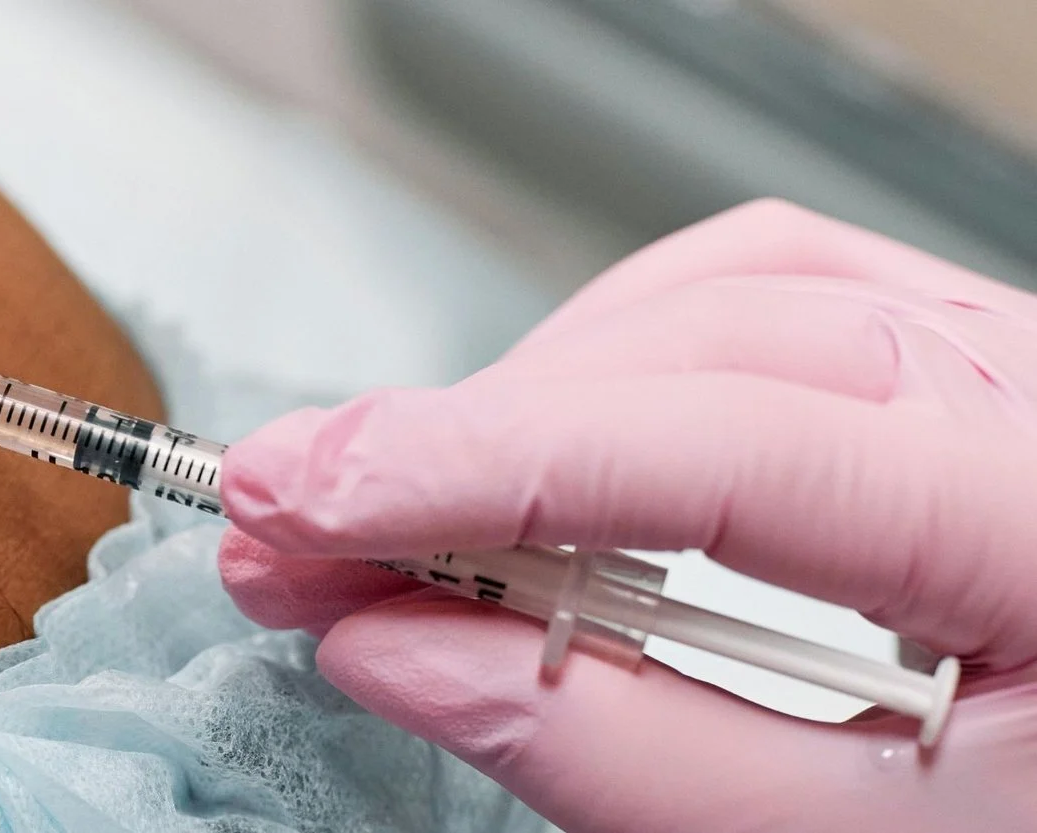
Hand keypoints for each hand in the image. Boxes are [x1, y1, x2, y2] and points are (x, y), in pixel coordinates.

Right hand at [219, 200, 1036, 831]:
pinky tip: (541, 455)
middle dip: (470, 435)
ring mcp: (1019, 369)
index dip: (481, 464)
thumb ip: (619, 755)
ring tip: (395, 513)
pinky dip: (623, 369)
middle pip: (712, 343)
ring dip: (532, 400)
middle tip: (291, 528)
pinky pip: (770, 303)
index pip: (728, 435)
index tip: (304, 502)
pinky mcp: (967, 380)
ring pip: (728, 300)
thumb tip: (392, 646)